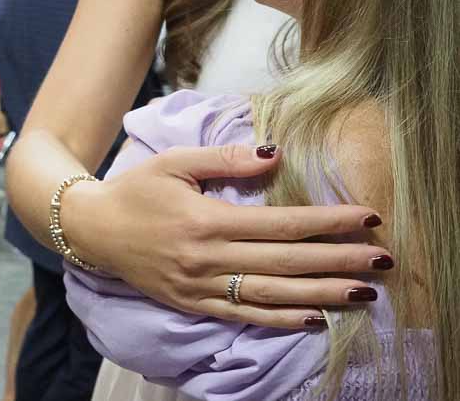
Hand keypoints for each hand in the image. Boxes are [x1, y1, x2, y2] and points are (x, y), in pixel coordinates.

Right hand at [66, 143, 392, 329]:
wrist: (91, 229)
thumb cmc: (135, 190)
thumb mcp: (174, 162)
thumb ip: (223, 159)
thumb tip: (274, 155)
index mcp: (206, 221)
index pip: (280, 223)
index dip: (326, 222)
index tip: (366, 217)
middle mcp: (207, 259)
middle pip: (286, 262)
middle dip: (339, 260)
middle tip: (383, 260)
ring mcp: (200, 286)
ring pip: (272, 294)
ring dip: (322, 294)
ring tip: (363, 293)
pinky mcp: (192, 304)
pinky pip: (244, 315)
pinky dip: (281, 319)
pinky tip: (315, 318)